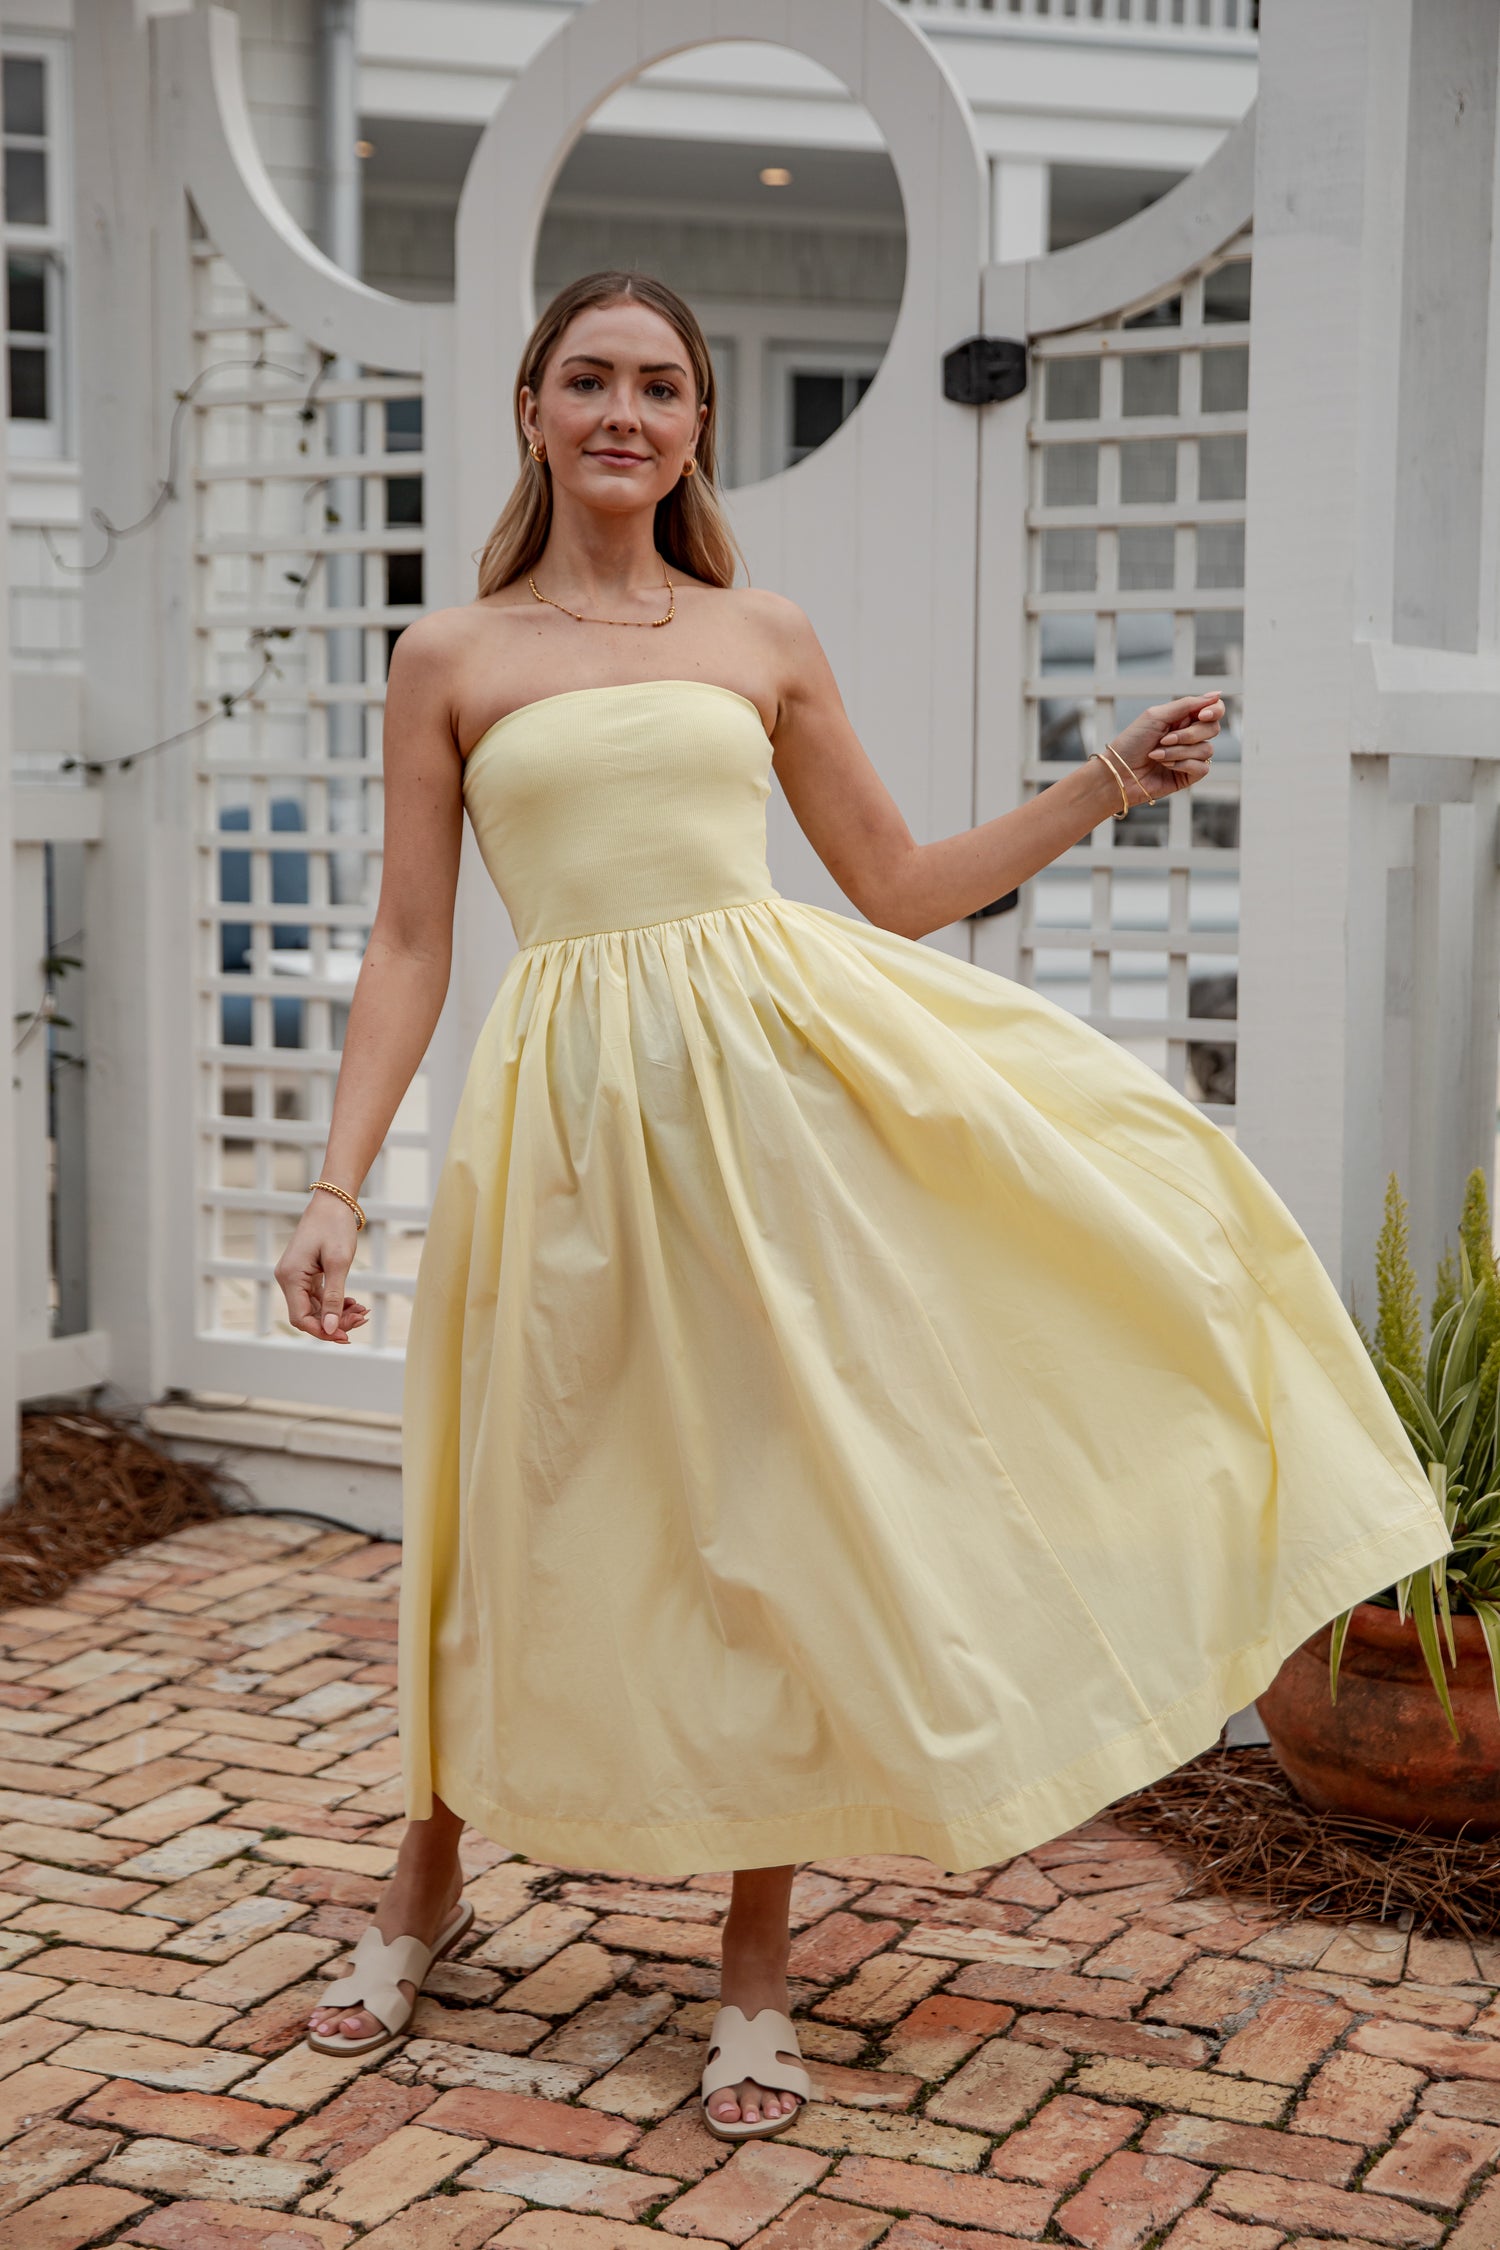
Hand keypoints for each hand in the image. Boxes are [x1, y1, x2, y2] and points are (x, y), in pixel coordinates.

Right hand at [274, 1199, 370, 1343]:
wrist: (333, 1201)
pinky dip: (334, 1302)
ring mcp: (295, 1276)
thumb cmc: (335, 1227)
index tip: (347, 1336)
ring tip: (362, 1311)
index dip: (323, 1331)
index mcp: (291, 1277)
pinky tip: (353, 1303)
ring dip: (337, 1313)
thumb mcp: (339, 1263)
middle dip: (335, 1322)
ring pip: (315, 1307)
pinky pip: (317, 1296)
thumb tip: (331, 1329)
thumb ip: (334, 1297)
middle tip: (362, 1319)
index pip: (301, 1318)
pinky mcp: (304, 1273)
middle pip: (308, 1315)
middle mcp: (287, 1278)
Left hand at [1108, 694, 1224, 800]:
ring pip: (1206, 749)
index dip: (1214, 710)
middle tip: (1164, 739)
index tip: (1202, 715)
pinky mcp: (1189, 775)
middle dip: (1188, 735)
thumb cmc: (1132, 742)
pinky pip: (1202, 767)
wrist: (1118, 772)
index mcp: (1183, 718)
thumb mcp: (1157, 716)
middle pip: (1213, 729)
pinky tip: (1166, 766)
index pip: (1214, 709)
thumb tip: (1217, 694)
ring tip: (1157, 755)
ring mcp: (1191, 756)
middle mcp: (1190, 735)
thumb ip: (1187, 704)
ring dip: (1178, 751)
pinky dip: (1182, 765)